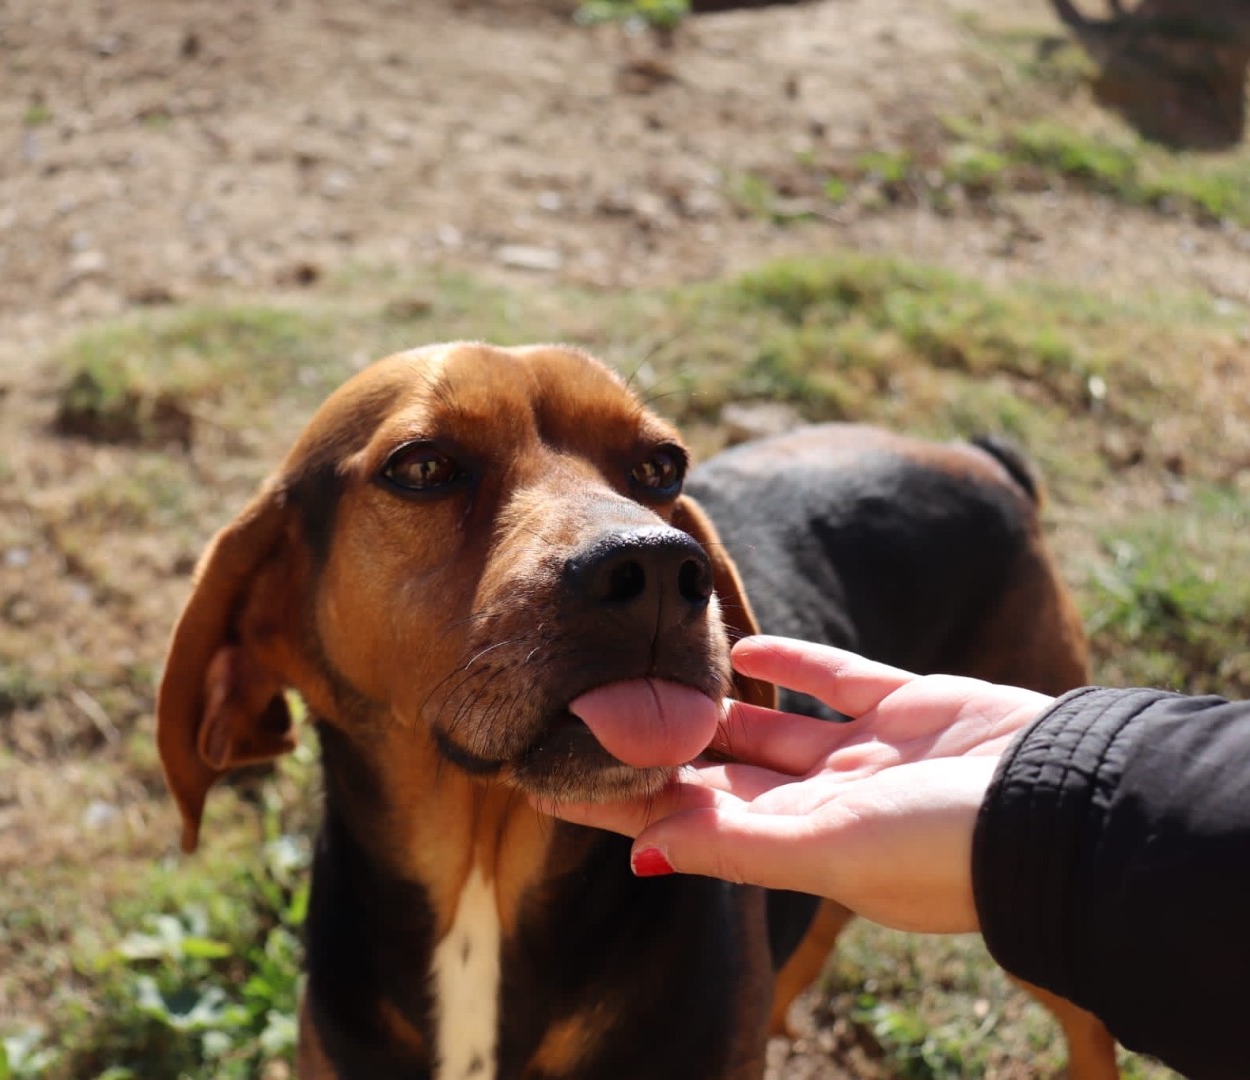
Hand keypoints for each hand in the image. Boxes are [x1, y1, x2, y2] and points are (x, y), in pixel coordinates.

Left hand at [537, 636, 1054, 932]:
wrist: (1061, 804)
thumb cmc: (941, 845)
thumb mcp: (828, 849)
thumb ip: (735, 845)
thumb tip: (640, 856)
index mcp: (797, 844)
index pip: (685, 819)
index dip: (621, 801)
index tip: (549, 778)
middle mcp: (823, 803)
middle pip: (717, 770)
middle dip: (656, 745)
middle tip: (588, 706)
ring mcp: (866, 755)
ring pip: (771, 723)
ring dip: (714, 700)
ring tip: (649, 670)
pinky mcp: (908, 707)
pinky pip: (835, 679)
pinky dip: (793, 659)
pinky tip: (743, 636)